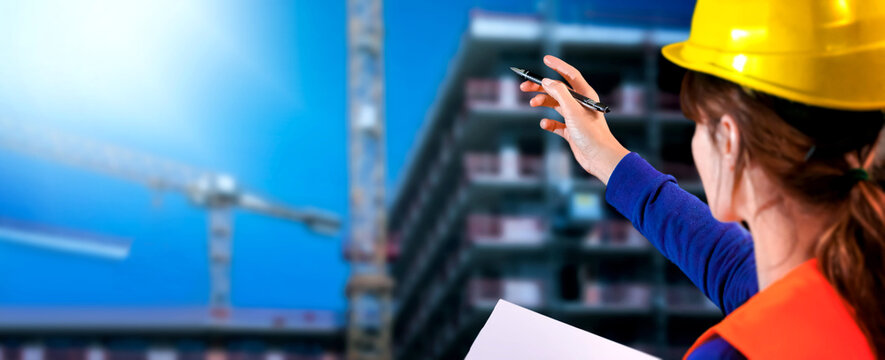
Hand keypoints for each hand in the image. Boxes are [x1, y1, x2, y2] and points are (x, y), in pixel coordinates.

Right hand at [520, 55, 629, 184]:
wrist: (600, 158)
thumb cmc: (591, 133)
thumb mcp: (573, 110)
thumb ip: (559, 93)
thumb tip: (546, 81)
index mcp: (585, 95)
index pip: (570, 75)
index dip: (558, 66)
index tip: (545, 59)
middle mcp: (580, 105)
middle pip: (558, 90)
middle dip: (541, 87)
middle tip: (525, 86)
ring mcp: (575, 118)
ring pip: (555, 105)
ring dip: (543, 103)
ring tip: (533, 104)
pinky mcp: (571, 132)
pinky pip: (556, 124)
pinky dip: (548, 123)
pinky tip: (544, 124)